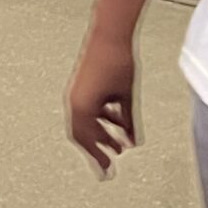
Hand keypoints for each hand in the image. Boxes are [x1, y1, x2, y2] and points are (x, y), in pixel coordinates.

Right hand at [66, 26, 138, 175]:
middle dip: (98, 150)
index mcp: (82, 108)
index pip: (88, 142)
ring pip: (87, 123)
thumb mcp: (127, 96)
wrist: (109, 34)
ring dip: (102, 134)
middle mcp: (75, 102)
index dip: (98, 159)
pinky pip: (90, 110)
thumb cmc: (117, 61)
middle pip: (84, 135)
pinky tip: (117, 123)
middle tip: (109, 165)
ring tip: (118, 145)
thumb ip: (130, 121)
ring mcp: (77, 94)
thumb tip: (133, 141)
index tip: (107, 172)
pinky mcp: (82, 86)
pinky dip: (103, 120)